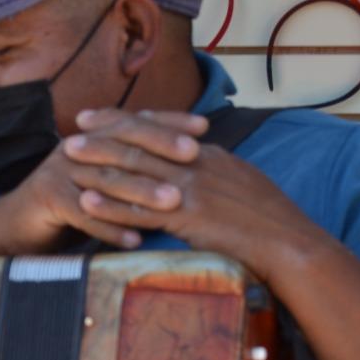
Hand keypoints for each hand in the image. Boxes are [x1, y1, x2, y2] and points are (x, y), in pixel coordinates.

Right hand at [0, 111, 209, 254]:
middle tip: (195, 154)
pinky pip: (84, 214)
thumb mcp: (105, 184)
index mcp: (94, 139)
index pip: (136, 122)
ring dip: (142, 192)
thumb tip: (183, 169)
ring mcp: (60, 171)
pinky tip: (135, 240)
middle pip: (124, 144)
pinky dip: (110, 228)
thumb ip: (133, 172)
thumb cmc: (69, 209)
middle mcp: (77, 148)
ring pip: (107, 179)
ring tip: (174, 202)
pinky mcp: (48, 199)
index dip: (170, 122)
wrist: (16, 227)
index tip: (205, 126)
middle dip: (161, 147)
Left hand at [62, 108, 330, 280]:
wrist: (291, 244)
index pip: (159, 127)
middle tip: (73, 128)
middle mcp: (196, 165)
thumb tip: (197, 165)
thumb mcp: (243, 183)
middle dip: (103, 133)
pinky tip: (85, 201)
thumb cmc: (271, 222)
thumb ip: (215, 172)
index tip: (98, 116)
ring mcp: (191, 190)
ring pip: (135, 170)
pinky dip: (110, 204)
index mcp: (209, 155)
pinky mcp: (188, 218)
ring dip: (98, 161)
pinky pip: (139, 210)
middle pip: (141, 141)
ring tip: (67, 157)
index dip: (125, 119)